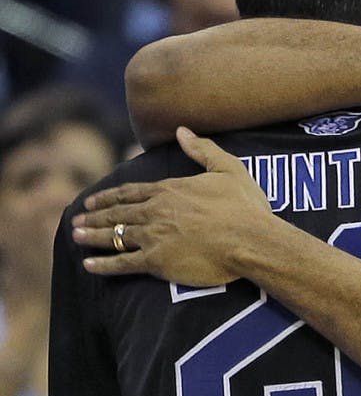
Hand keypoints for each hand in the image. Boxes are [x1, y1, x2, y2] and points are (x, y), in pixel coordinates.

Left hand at [72, 127, 272, 285]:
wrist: (250, 240)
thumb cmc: (244, 207)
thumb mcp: (228, 169)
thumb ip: (202, 149)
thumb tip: (182, 130)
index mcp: (170, 189)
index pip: (131, 192)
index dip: (110, 197)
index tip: (93, 201)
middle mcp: (155, 211)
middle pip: (118, 212)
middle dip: (94, 216)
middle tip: (77, 219)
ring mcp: (153, 236)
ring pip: (115, 234)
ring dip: (93, 236)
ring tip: (76, 236)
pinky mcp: (157, 261)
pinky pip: (123, 263)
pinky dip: (103, 265)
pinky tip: (88, 265)